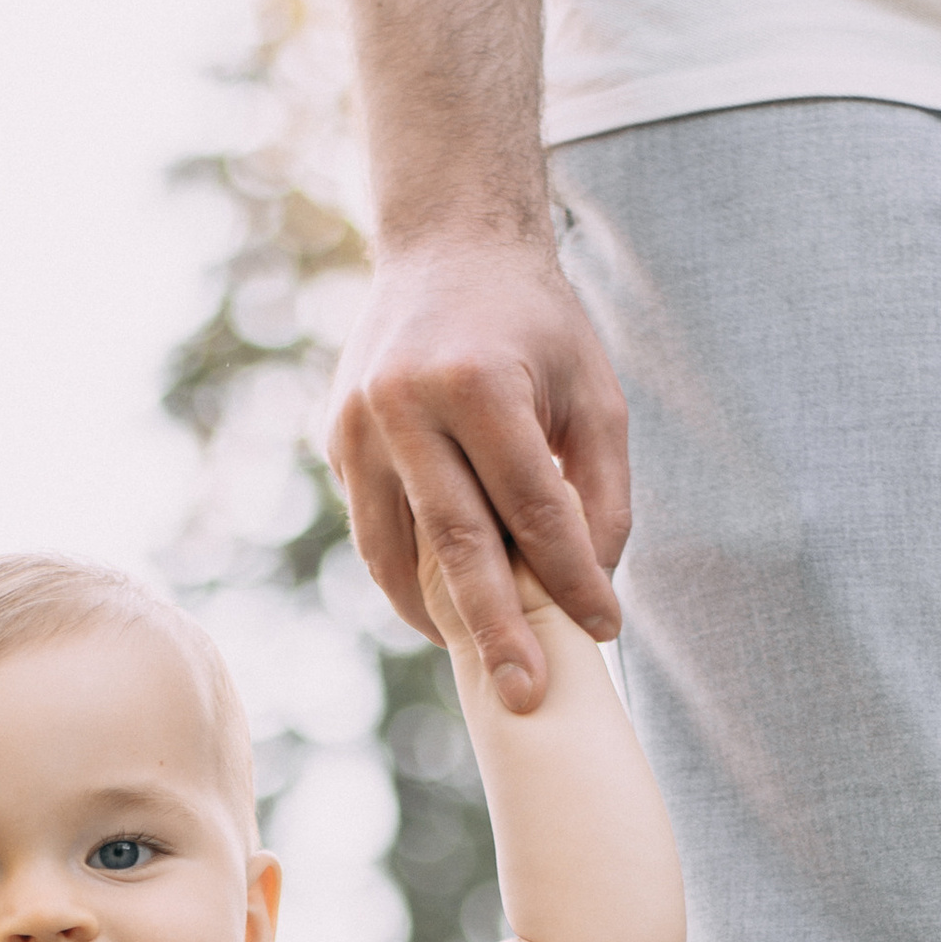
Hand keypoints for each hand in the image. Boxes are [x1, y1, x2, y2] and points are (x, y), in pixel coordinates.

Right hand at [326, 233, 630, 710]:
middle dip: (497, 629)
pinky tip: (450, 611)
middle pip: (456, 545)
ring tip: (488, 665)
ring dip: (443, 617)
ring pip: (398, 554)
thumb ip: (600, 490)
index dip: (571, 575)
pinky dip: (411, 580)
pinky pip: (376, 533)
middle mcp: (403, 405)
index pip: (531, 506)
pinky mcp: (336, 441)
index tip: (605, 628)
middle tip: (527, 697)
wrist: (445, 244)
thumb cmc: (535, 324)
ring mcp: (357, 426)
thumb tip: (589, 587)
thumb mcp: (593, 391)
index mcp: (476, 382)